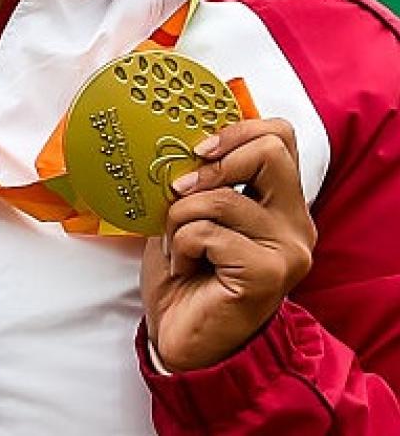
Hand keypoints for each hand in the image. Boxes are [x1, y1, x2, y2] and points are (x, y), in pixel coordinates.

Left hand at [141, 118, 316, 371]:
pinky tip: (183, 268)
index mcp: (282, 203)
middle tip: (180, 190)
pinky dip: (180, 245)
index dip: (238, 130)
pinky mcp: (268, 273)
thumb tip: (185, 141)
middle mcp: (295, 224)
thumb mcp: (192, 212)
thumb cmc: (185, 275)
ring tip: (175, 246)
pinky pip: (208, 232)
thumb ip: (203, 177)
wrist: (181, 340)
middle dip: (213, 164)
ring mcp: (287, 250)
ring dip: (179, 216)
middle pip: (269, 151)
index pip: (280, 136)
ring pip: (222, 196)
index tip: (199, 150)